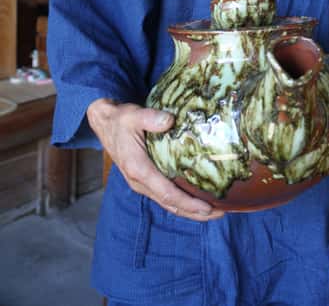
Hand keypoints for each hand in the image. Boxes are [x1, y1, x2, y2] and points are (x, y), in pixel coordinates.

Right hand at [87, 98, 224, 220]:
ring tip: (214, 211)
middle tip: (220, 213)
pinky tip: (197, 198)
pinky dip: (182, 201)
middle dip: (195, 213)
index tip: (208, 207)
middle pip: (171, 204)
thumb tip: (169, 120)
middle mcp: (140, 182)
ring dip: (190, 210)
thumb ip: (151, 118)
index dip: (188, 203)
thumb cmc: (121, 121)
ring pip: (169, 203)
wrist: (106, 124)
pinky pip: (166, 195)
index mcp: (139, 170)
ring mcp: (142, 183)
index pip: (167, 193)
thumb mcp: (134, 115)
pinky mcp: (146, 180)